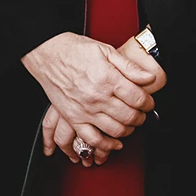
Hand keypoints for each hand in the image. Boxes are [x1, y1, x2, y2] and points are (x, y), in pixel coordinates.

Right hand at [22, 32, 159, 155]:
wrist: (46, 53)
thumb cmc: (73, 50)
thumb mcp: (105, 50)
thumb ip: (129, 66)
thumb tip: (148, 77)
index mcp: (107, 78)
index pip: (138, 99)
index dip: (148, 103)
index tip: (148, 102)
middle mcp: (97, 96)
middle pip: (130, 116)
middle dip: (141, 117)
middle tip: (141, 113)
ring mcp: (85, 109)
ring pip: (116, 130)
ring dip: (128, 130)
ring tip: (129, 123)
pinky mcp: (73, 117)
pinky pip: (92, 139)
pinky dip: (106, 145)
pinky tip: (114, 143)